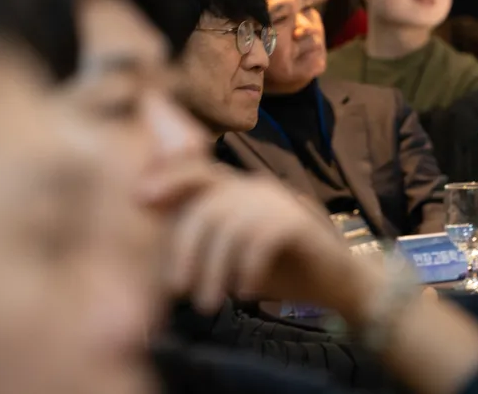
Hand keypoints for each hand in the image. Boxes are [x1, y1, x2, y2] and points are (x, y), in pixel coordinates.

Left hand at [136, 166, 361, 314]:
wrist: (338, 282)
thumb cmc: (279, 269)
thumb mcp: (231, 255)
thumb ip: (201, 241)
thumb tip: (157, 246)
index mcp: (238, 189)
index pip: (197, 171)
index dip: (168, 179)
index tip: (139, 200)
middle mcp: (256, 187)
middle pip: (207, 206)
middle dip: (185, 249)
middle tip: (179, 291)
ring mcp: (279, 201)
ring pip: (230, 227)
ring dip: (214, 270)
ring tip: (209, 304)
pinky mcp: (299, 221)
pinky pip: (260, 241)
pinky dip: (247, 270)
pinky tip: (247, 294)